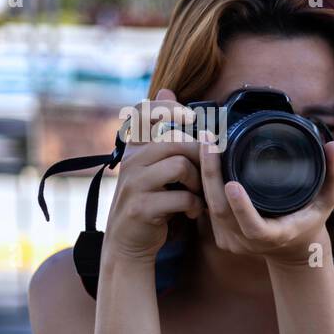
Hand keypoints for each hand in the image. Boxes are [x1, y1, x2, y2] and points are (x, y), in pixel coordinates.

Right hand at [103, 89, 204, 262]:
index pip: (144, 112)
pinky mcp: (142, 208)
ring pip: (179, 165)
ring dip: (198, 181)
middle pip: (175, 140)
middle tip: (205, 173)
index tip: (189, 118)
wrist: (128, 243)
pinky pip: (181, 196)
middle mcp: (131, 163)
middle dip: (198, 155)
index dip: (168, 108)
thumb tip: (167, 91)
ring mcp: (134, 185)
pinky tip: (192, 212)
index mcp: (135, 150)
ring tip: (198, 194)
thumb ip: (160, 134)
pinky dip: (194, 205)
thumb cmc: (149, 201)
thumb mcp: (152, 165)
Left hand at [198, 130, 333, 267]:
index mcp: (276, 235)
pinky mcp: (221, 237)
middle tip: (210, 143)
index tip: (231, 183)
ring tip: (205, 143)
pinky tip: (203, 161)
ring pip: (210, 208)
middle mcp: (250, 242)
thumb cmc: (311, 221)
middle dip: (211, 175)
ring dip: (204, 175)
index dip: (241, 208)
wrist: (294, 251)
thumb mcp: (328, 201)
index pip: (254, 227)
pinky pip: (208, 210)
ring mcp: (233, 241)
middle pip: (221, 211)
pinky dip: (203, 185)